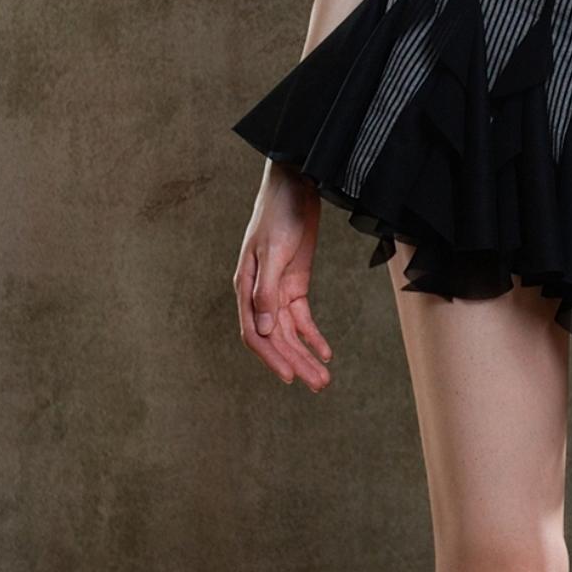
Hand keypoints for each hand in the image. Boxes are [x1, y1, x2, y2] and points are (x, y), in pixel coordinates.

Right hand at [233, 165, 332, 391]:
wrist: (295, 185)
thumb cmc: (279, 212)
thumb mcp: (273, 250)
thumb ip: (266, 290)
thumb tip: (260, 328)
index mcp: (246, 286)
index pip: (254, 333)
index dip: (271, 357)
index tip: (290, 377)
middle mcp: (259, 294)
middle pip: (275, 338)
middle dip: (296, 363)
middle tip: (318, 385)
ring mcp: (278, 290)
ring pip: (290, 332)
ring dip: (306, 355)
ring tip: (324, 379)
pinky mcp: (295, 283)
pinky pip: (302, 318)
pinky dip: (313, 336)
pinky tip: (326, 352)